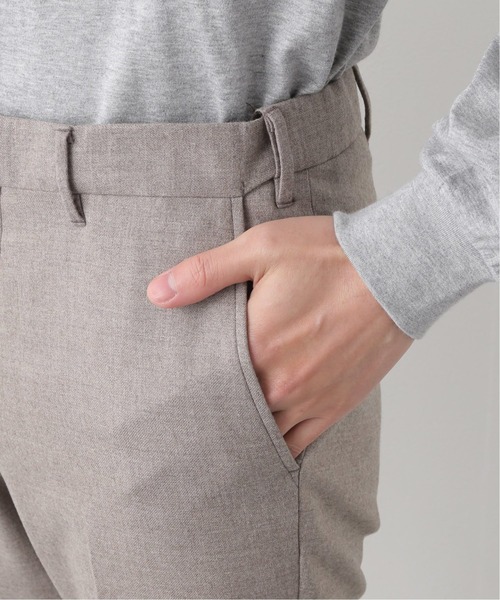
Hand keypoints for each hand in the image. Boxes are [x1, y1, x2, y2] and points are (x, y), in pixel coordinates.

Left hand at [147, 215, 413, 458]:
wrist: (397, 269)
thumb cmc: (328, 255)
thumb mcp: (261, 248)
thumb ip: (205, 274)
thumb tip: (156, 294)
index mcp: (256, 347)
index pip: (206, 384)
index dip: (185, 392)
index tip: (167, 399)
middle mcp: (281, 383)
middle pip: (231, 414)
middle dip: (209, 418)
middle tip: (184, 427)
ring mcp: (311, 399)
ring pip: (263, 435)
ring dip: (240, 436)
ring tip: (217, 443)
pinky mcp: (336, 405)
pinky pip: (299, 442)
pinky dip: (277, 447)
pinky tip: (262, 448)